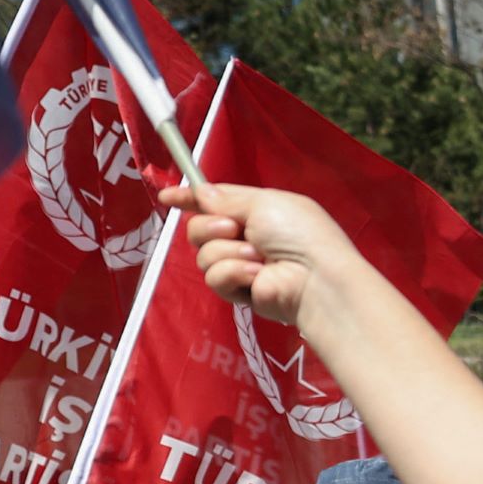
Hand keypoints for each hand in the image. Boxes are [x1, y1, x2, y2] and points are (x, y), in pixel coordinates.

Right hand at [162, 180, 364, 329]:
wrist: (315, 279)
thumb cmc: (298, 234)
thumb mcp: (264, 203)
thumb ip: (228, 199)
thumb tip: (202, 192)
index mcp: (257, 211)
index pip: (215, 201)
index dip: (190, 198)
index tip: (167, 196)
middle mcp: (247, 237)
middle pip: (199, 228)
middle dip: (210, 226)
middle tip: (233, 229)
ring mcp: (241, 265)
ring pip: (204, 254)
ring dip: (228, 252)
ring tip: (257, 257)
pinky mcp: (239, 290)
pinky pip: (215, 277)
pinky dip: (233, 273)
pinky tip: (256, 275)